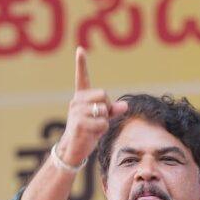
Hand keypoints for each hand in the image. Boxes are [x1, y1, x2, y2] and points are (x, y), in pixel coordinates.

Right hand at [55, 47, 127, 165]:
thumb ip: (113, 111)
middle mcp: (76, 101)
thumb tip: (125, 105)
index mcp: (81, 98)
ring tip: (94, 127)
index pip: (82, 78)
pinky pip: (102, 122)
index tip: (80, 49)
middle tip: (99, 119)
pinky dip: (102, 130)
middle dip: (107, 107)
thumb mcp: (102, 120)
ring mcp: (76, 111)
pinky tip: (92, 133)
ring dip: (104, 120)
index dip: (81, 63)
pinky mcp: (79, 123)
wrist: (74, 150)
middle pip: (103, 94)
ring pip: (104, 109)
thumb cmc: (88, 133)